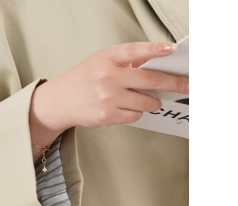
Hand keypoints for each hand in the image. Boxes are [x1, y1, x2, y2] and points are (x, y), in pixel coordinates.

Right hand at [29, 41, 188, 149]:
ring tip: (149, 98)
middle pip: (149, 80)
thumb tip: (157, 63)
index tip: (171, 49)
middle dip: (172, 83)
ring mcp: (108, 98)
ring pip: (146, 101)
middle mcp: (108, 77)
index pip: (136, 51)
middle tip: (185, 84)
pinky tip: (127, 107)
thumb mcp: (103, 60)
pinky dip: (136, 112)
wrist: (61, 101)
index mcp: (108, 58)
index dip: (156, 49)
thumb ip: (128, 60)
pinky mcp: (107, 116)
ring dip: (152, 101)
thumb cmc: (85, 78)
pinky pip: (135, 115)